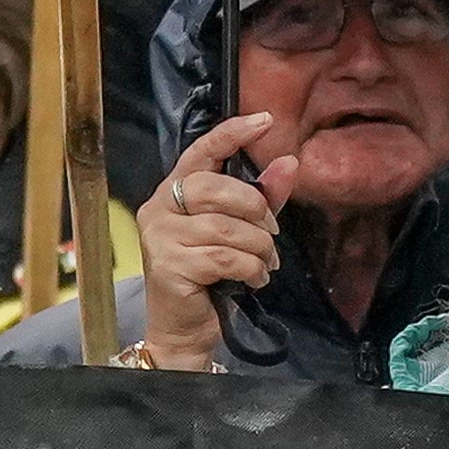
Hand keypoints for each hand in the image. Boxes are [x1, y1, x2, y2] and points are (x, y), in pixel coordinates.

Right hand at [133, 114, 293, 370]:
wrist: (183, 328)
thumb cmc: (210, 275)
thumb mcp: (239, 232)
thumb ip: (262, 197)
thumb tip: (289, 161)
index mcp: (173, 191)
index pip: (201, 151)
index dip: (232, 134)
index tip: (266, 120)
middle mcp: (158, 208)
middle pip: (217, 188)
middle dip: (257, 211)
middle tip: (271, 236)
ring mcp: (160, 237)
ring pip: (228, 228)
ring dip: (259, 249)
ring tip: (263, 265)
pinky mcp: (168, 265)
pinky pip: (226, 257)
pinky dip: (251, 270)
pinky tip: (252, 280)